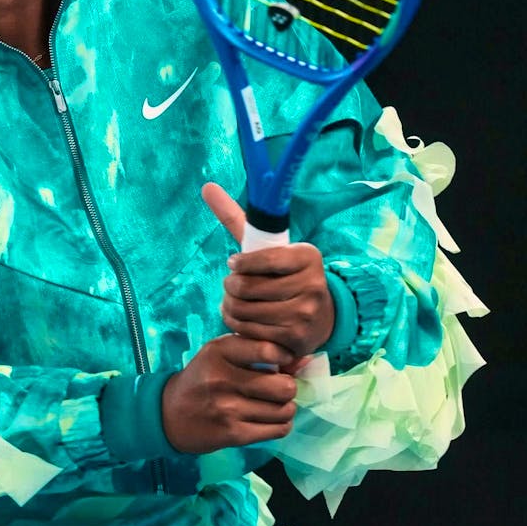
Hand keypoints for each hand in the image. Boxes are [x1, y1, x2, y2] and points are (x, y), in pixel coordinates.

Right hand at [161, 335, 297, 453]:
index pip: (269, 350)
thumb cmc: (203, 378)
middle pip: (284, 386)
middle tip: (278, 389)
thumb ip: (261, 351)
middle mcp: (222, 378)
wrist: (169, 414)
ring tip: (273, 405)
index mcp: (220, 351)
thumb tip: (306, 360)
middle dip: (288, 388)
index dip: (285, 357)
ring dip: (286, 408)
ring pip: (285, 410)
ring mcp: (228, 409)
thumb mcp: (223, 355)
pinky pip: (278, 430)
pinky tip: (269, 420)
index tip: (281, 363)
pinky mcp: (232, 434)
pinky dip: (281, 425)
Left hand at [202, 182, 334, 362]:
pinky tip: (240, 318)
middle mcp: (312, 283)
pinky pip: (250, 332)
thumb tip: (206, 187)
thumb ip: (236, 217)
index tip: (234, 263)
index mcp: (308, 255)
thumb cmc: (284, 274)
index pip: (263, 258)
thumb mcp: (268, 246)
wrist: (320, 316)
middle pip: (247, 286)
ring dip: (229, 306)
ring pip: (244, 310)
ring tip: (232, 301)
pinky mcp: (296, 338)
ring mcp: (305, 313)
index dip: (241, 263)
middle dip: (230, 286)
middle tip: (232, 285)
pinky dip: (237, 325)